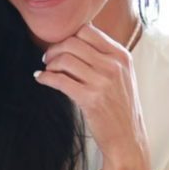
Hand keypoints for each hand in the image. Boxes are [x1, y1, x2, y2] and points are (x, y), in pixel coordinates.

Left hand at [34, 22, 149, 169]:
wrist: (127, 138)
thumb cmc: (121, 107)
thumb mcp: (121, 75)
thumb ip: (104, 57)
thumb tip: (73, 41)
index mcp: (121, 56)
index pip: (87, 31)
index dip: (69, 36)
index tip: (61, 46)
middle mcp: (113, 65)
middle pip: (73, 42)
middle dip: (55, 49)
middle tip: (47, 58)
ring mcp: (102, 82)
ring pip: (65, 59)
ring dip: (50, 64)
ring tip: (47, 70)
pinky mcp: (90, 99)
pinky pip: (60, 80)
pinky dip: (45, 78)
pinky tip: (41, 79)